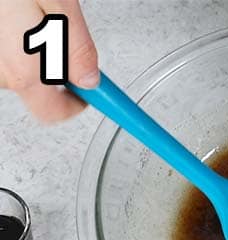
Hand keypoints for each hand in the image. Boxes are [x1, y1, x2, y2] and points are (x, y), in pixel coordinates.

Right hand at [1, 0, 98, 121]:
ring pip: (11, 66)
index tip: (90, 94)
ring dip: (26, 50)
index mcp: (23, 67)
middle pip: (30, 89)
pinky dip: (7, 38)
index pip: (52, 113)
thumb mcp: (59, 3)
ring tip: (30, 14)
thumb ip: (78, 47)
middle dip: (51, 72)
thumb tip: (90, 79)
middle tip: (60, 37)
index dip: (75, 105)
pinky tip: (12, 13)